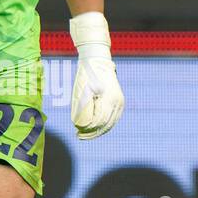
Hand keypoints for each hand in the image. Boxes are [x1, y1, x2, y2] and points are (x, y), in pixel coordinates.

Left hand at [69, 11, 123, 139]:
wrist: (97, 61)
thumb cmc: (87, 74)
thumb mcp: (82, 90)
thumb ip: (83, 109)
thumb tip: (83, 125)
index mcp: (109, 99)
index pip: (99, 122)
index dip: (88, 130)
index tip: (77, 133)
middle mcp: (117, 102)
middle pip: (105, 125)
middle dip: (92, 133)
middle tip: (79, 136)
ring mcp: (120, 102)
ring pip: (110, 123)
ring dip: (98, 131)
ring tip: (85, 135)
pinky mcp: (119, 102)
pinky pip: (113, 118)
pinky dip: (104, 125)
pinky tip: (94, 128)